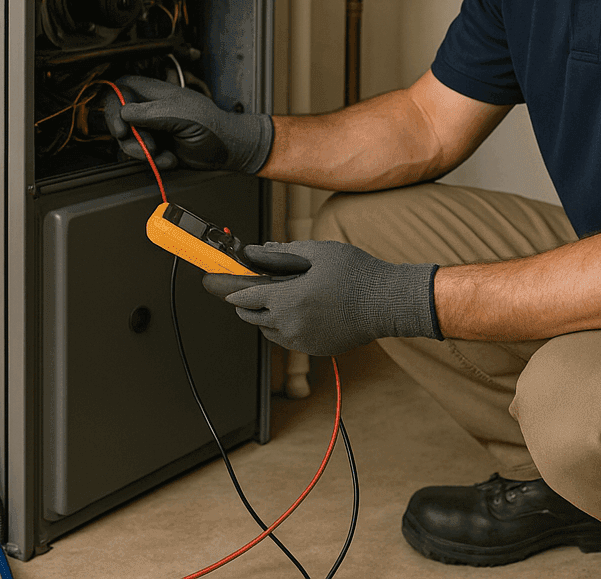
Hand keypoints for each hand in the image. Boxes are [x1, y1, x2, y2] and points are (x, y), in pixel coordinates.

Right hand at [103, 75, 273, 173]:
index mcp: (156, 93)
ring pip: (128, 140)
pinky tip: (171, 159)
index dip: (115, 105)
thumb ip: (152, 112)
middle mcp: (150, 109)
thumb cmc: (213, 125)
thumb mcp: (183, 115)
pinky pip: (141, 156)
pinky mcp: (156, 148)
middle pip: (119, 117)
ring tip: (164, 153)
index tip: (122, 126)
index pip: (122, 88)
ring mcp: (152, 129)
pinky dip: (155, 161)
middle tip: (147, 145)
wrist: (227, 150)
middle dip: (130, 136)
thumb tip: (125, 111)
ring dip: (144, 152)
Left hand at [202, 241, 440, 356]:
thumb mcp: (317, 252)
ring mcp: (302, 340)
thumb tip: (257, 251)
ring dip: (264, 315)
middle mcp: (289, 324)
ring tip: (276, 299)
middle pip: (250, 315)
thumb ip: (282, 252)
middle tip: (248, 290)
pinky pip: (287, 339)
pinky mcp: (314, 349)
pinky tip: (297, 312)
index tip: (215, 284)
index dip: (228, 288)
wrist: (385, 303)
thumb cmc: (355, 273)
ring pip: (267, 330)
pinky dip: (284, 326)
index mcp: (287, 298)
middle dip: (245, 302)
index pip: (245, 295)